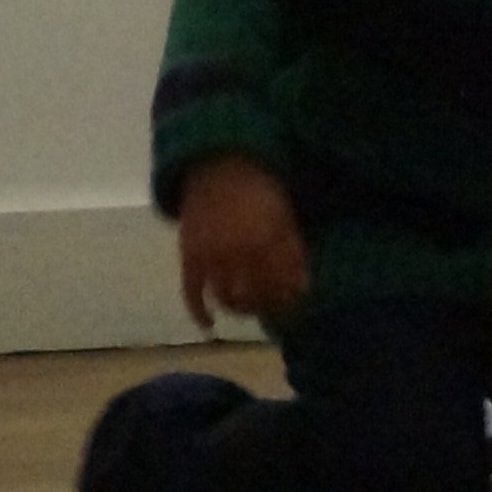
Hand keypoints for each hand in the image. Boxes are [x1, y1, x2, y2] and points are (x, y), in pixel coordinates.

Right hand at [176, 158, 308, 328]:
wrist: (217, 165)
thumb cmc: (259, 187)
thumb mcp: (285, 215)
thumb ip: (292, 250)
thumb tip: (302, 287)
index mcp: (269, 240)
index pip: (284, 285)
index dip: (291, 300)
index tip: (296, 306)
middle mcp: (240, 253)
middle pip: (257, 296)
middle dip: (268, 307)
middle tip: (274, 310)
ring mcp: (212, 257)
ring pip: (228, 298)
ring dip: (241, 310)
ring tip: (249, 309)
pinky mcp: (189, 257)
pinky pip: (192, 293)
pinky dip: (199, 313)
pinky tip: (209, 327)